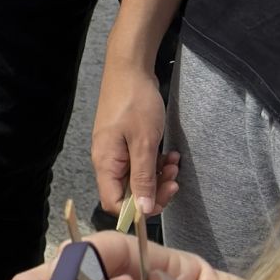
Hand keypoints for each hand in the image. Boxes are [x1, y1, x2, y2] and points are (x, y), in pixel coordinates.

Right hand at [92, 48, 179, 215]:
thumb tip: (142, 211)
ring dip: (158, 176)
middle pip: (127, 193)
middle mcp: (107, 160)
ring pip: (137, 178)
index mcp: (106, 163)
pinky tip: (168, 154)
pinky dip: (155, 163)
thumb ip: (143, 179)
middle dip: (154, 191)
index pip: (114, 203)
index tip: (160, 200)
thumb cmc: (135, 103)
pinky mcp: (124, 141)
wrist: (130, 68)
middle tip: (174, 180)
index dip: (137, 210)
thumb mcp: (144, 143)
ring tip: (173, 163)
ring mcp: (115, 150)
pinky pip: (139, 163)